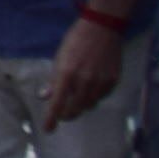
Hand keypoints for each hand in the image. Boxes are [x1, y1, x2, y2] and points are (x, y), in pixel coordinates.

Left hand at [46, 9, 132, 127]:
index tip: (48, 129)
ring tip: (77, 98)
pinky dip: (94, 96)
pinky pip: (102, 96)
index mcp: (67, 74)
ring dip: (81, 105)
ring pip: (90, 104)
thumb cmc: (76, 41)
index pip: (58, 103)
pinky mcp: (114, 80)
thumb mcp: (59, 58)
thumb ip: (54, 80)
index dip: (52, 118)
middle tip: (63, 114)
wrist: (102, 28)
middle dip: (68, 115)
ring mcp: (101, 81)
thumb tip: (45, 97)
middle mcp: (85, 81)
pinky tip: (91, 88)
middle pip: (76, 109)